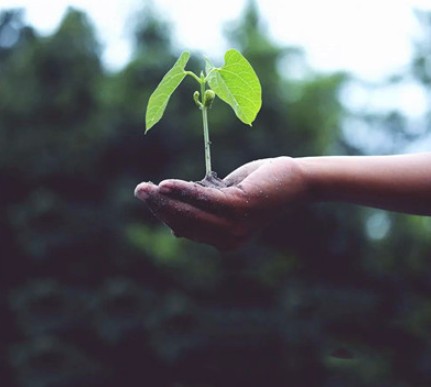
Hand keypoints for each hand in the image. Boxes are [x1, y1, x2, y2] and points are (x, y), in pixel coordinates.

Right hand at [134, 157, 308, 250]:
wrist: (295, 180)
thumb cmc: (260, 187)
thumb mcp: (226, 200)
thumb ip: (203, 211)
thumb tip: (174, 227)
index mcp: (224, 240)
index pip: (186, 228)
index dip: (164, 214)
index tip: (149, 197)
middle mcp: (228, 239)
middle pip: (184, 222)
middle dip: (159, 207)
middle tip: (139, 190)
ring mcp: (234, 226)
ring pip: (190, 213)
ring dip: (165, 200)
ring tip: (145, 188)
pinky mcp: (240, 208)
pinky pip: (204, 199)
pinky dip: (184, 191)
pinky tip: (166, 184)